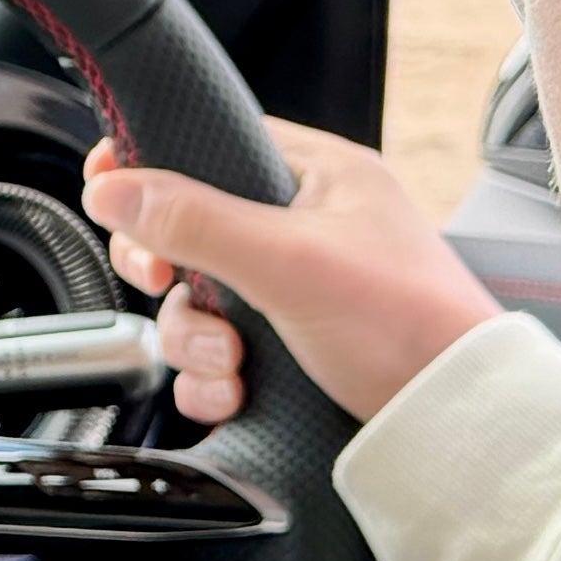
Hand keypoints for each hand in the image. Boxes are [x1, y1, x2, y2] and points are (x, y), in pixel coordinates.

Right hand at [78, 120, 502, 422]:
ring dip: (194, 339)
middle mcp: (301, 227)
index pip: (212, 141)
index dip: (153, 162)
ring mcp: (290, 291)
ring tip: (233, 360)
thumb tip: (111, 186)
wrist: (451, 419)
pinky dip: (211, 379)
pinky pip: (212, 355)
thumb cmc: (407, 324)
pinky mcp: (283, 349)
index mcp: (316, 176)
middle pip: (185, 228)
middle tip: (165, 280)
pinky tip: (236, 391)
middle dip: (168, 269)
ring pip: (193, 300)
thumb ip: (196, 220)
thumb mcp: (289, 261)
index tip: (108, 185)